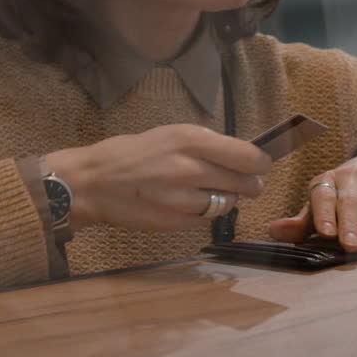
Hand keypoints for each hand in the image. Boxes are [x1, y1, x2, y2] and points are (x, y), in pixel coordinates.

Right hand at [47, 124, 271, 231]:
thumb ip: (206, 144)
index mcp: (190, 140)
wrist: (93, 182)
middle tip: (250, 184)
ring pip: (228, 204)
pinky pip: (206, 220)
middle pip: (244, 183)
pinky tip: (190, 203)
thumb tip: (242, 154)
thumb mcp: (171, 134)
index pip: (247, 156)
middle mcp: (189, 169)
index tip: (263, 164)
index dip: (262, 163)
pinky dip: (206, 213)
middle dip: (251, 185)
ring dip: (228, 199)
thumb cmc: (133, 154)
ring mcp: (182, 199)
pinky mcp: (174, 222)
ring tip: (214, 192)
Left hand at [268, 149, 356, 252]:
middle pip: (349, 201)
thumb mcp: (318, 204)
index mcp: (327, 181)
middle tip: (350, 246)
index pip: (323, 195)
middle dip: (350, 224)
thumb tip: (274, 232)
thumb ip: (300, 222)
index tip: (326, 233)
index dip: (324, 214)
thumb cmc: (340, 193)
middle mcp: (349, 178)